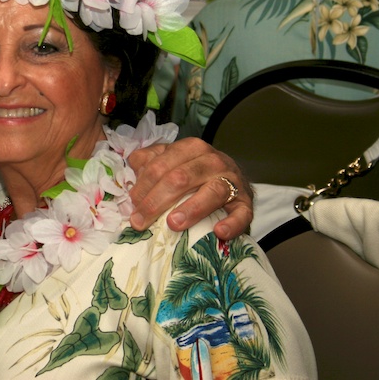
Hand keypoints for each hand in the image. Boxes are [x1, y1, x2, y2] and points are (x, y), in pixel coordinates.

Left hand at [126, 138, 252, 239]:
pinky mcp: (246, 202)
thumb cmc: (194, 172)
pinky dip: (232, 223)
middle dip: (156, 201)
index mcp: (190, 148)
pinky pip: (242, 213)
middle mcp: (212, 160)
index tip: (132, 205)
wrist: (232, 180)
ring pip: (212, 191)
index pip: (160, 165)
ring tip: (173, 224)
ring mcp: (232, 180)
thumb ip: (149, 161)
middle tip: (140, 222)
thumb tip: (133, 169)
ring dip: (192, 209)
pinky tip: (219, 232)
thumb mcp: (170, 160)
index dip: (143, 186)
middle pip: (181, 178)